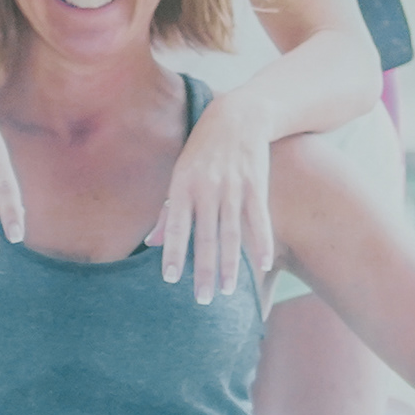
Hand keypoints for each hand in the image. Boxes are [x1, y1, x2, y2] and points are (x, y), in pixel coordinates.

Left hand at [152, 95, 279, 301]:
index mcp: (183, 184)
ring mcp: (233, 186)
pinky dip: (261, 242)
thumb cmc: (204, 148)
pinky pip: (259, 219)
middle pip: (206, 237)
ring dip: (231, 265)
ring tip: (229, 291)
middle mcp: (207, 187)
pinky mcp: (256, 183)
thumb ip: (168, 209)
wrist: (239, 115)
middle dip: (205, 270)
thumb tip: (151, 243)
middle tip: (203, 299)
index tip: (172, 279)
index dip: (175, 253)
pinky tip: (263, 264)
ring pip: (231, 233)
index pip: (177, 226)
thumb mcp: (180, 172)